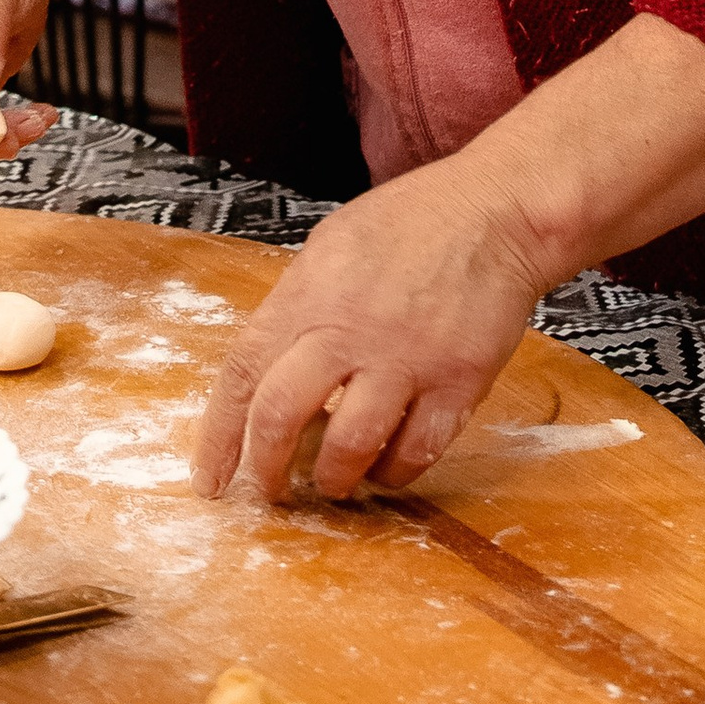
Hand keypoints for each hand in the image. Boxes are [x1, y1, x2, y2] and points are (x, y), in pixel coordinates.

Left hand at [189, 156, 552, 501]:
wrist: (495, 211)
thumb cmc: (411, 222)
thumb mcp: (331, 247)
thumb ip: (297, 307)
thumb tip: (268, 368)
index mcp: (308, 296)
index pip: (242, 374)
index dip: (219, 436)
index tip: (209, 478)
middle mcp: (349, 330)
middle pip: (282, 415)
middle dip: (267, 468)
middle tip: (269, 491)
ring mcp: (405, 359)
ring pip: (350, 445)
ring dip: (334, 478)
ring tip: (334, 483)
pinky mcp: (457, 381)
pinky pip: (418, 450)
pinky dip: (396, 470)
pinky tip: (389, 466)